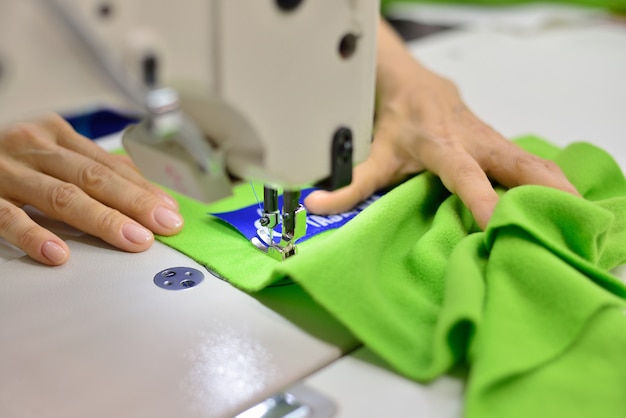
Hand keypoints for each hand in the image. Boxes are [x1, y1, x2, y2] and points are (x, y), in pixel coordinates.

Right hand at [0, 113, 182, 264]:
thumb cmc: (5, 156)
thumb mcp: (48, 151)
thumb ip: (89, 166)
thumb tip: (142, 187)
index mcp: (55, 135)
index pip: (109, 165)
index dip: (143, 188)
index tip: (170, 211)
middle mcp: (32, 147)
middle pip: (93, 177)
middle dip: (134, 203)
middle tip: (164, 225)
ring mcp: (5, 170)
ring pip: (61, 195)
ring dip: (102, 219)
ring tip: (133, 240)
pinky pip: (6, 217)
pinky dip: (34, 235)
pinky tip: (58, 254)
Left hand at [305, 18, 578, 228]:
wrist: (409, 81)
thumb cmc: (392, 119)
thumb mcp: (372, 154)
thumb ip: (349, 183)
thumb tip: (315, 205)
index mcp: (440, 144)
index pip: (465, 173)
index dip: (479, 197)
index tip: (494, 225)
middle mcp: (472, 139)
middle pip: (517, 163)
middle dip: (543, 190)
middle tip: (566, 222)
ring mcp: (489, 137)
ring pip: (531, 161)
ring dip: (555, 188)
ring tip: (578, 220)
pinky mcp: (497, 139)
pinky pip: (528, 161)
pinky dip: (548, 181)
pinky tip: (562, 203)